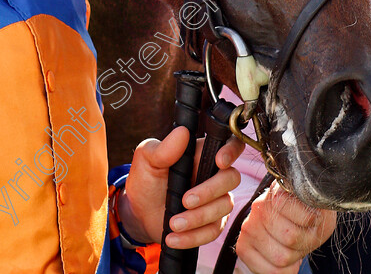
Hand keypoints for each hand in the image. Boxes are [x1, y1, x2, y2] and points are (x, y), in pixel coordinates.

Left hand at [118, 126, 243, 246]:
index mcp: (201, 153)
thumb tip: (182, 132)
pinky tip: (174, 238)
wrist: (138, 213)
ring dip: (198, 218)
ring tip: (174, 223)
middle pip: (231, 178)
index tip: (220, 161)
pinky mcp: (211, 223)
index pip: (230, 144)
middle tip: (186, 200)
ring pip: (224, 206)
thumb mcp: (147, 159)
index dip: (232, 151)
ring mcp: (215, 200)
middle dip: (210, 191)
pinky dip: (193, 236)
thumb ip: (164, 148)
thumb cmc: (145, 179)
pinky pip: (214, 231)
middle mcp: (213, 174)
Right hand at [235, 182, 336, 273]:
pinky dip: (284, 270)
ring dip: (294, 257)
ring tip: (294, 245)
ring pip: (280, 257)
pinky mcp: (243, 247)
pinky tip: (286, 257)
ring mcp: (249, 227)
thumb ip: (312, 211)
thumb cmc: (308, 213)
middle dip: (304, 242)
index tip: (314, 217)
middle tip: (303, 234)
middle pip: (290, 238)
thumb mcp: (316, 207)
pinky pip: (269, 271)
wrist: (296, 217)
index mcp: (277, 191)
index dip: (313, 221)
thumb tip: (309, 219)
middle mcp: (259, 207)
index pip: (301, 215)